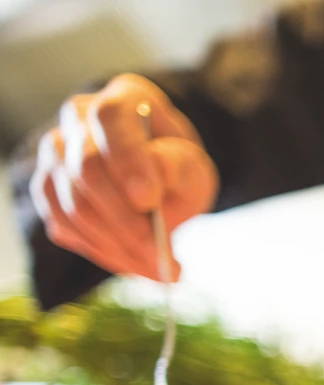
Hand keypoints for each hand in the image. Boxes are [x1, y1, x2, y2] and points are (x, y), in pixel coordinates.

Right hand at [28, 74, 218, 281]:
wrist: (161, 183)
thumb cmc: (179, 168)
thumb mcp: (195, 166)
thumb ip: (179, 166)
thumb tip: (156, 173)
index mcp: (123, 98)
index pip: (109, 118)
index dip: (126, 159)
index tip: (150, 200)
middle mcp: (78, 118)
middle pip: (86, 168)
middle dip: (126, 220)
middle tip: (162, 255)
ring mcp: (56, 153)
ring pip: (72, 205)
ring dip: (117, 246)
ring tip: (159, 268)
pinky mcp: (49, 190)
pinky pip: (65, 227)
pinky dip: (102, 253)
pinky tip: (135, 263)